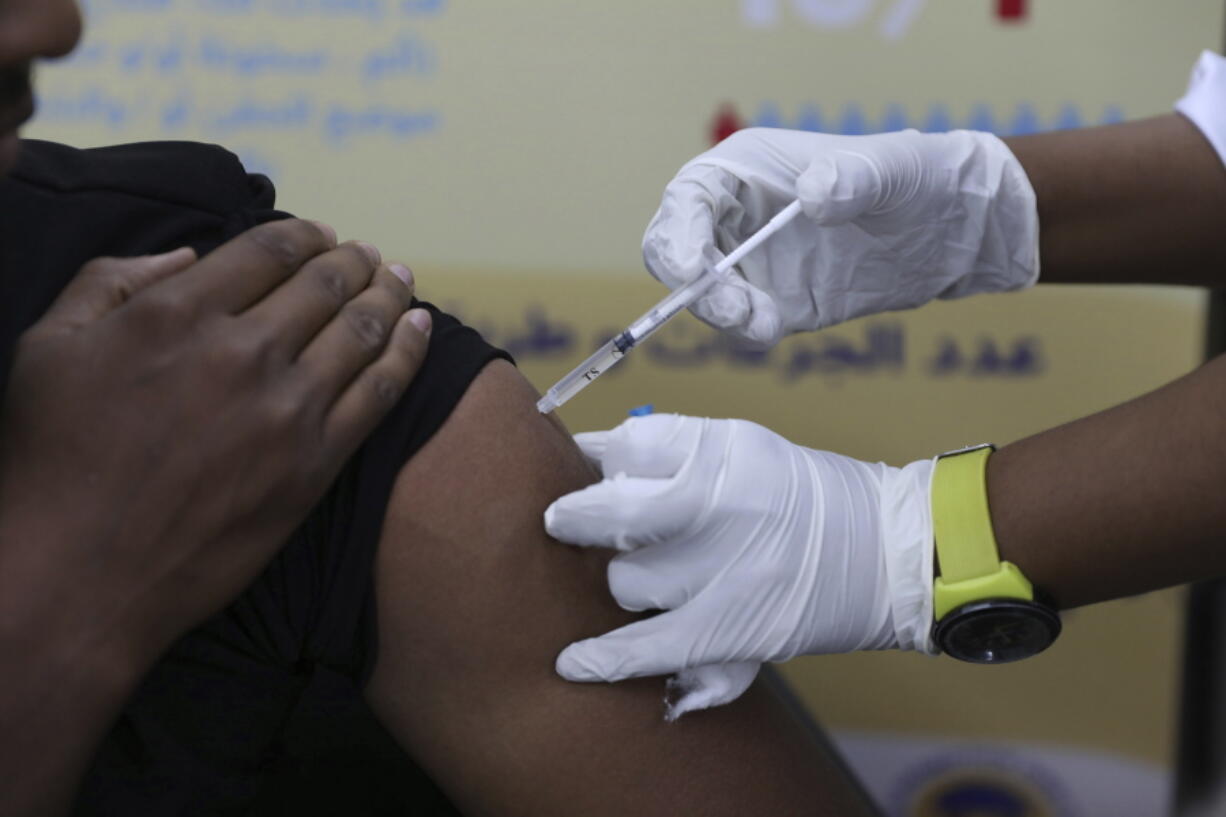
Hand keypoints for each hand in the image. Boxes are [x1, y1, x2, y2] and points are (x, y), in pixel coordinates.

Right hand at [0, 220, 430, 673]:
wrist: (79, 577)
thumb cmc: (51, 461)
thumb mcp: (49, 344)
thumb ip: (112, 280)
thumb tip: (189, 256)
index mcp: (177, 312)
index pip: (267, 250)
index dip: (305, 233)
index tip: (322, 233)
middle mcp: (242, 351)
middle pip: (324, 284)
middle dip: (353, 260)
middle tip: (367, 254)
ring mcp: (286, 410)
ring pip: (361, 329)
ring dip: (389, 293)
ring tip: (399, 277)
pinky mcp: (315, 464)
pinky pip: (381, 392)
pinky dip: (409, 351)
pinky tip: (422, 327)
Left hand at [544, 414, 935, 718]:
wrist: (888, 553)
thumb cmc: (803, 495)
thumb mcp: (742, 446)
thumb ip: (669, 448)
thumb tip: (589, 456)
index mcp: (721, 453)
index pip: (624, 447)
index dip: (599, 463)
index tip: (594, 475)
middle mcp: (717, 507)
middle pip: (611, 516)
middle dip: (587, 521)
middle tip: (574, 524)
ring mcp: (721, 573)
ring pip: (625, 582)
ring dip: (627, 581)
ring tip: (656, 575)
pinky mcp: (729, 631)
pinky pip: (649, 649)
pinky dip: (605, 660)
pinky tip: (571, 664)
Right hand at [642, 127, 1038, 345]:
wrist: (952, 230)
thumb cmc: (917, 177)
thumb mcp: (892, 168)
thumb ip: (852, 177)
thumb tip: (812, 197)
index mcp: (746, 169)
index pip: (688, 198)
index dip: (679, 231)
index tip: (696, 267)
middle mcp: (738, 217)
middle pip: (675, 250)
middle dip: (689, 283)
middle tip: (730, 307)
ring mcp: (753, 263)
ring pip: (702, 295)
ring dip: (718, 314)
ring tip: (763, 322)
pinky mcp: (774, 303)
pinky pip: (740, 324)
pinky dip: (746, 332)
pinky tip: (773, 330)